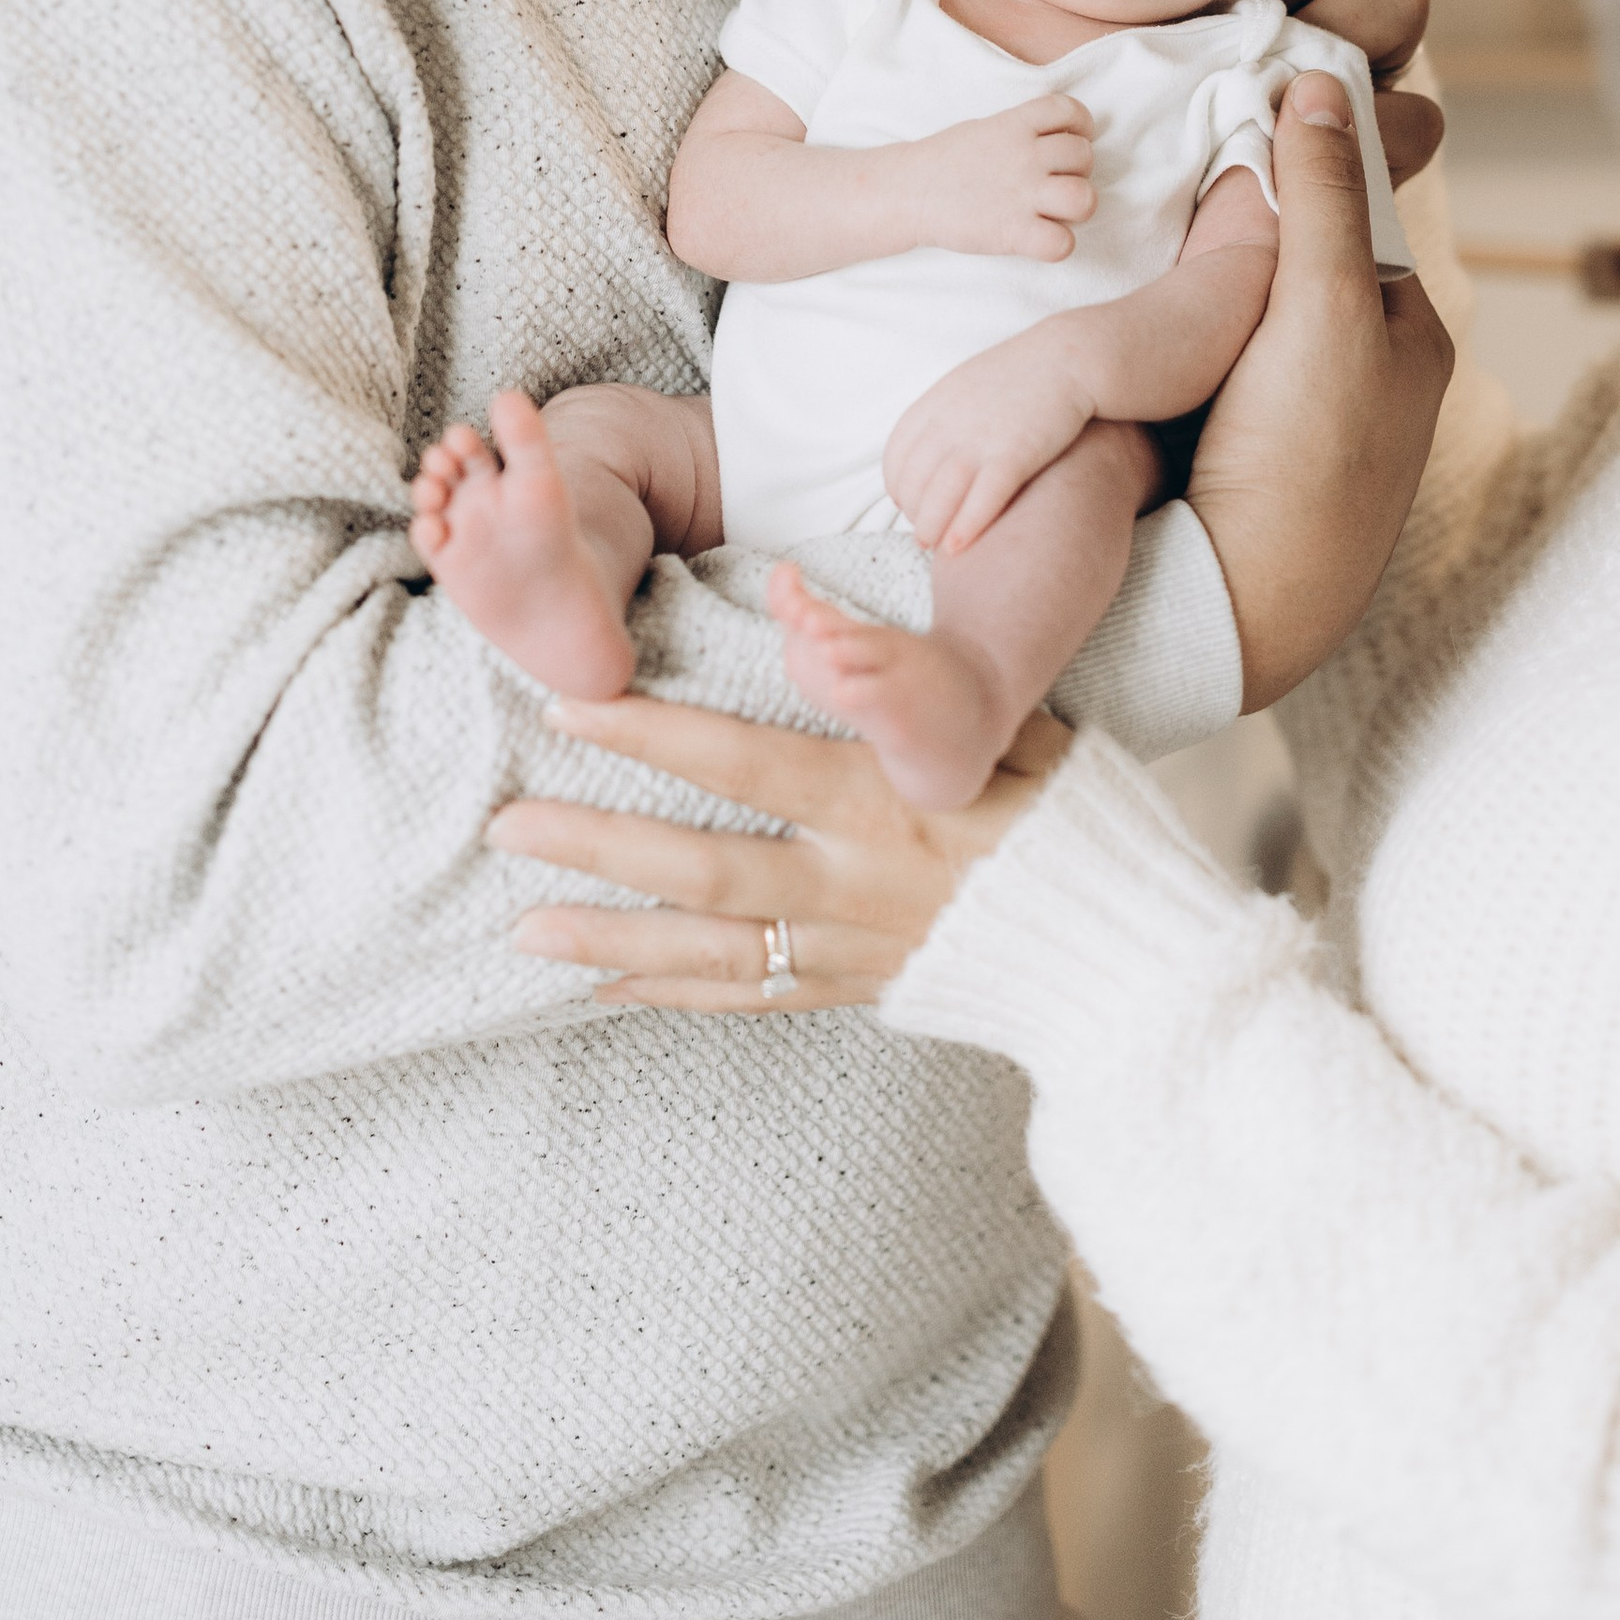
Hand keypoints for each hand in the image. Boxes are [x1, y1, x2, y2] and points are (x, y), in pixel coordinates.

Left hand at [492, 703, 1072, 1009]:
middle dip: (598, 846)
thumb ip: (906, 685)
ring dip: (608, 940)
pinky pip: (744, 1000)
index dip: (655, 737)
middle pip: (701, 868)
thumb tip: (813, 619)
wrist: (1113, 949)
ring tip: (523, 925)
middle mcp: (853, 884)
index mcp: (883, 803)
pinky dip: (667, 997)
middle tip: (506, 823)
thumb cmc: (1060, 809)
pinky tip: (598, 992)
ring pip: (706, 949)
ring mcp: (846, 950)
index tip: (574, 706)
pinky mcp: (849, 994)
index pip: (746, 765)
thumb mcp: (1009, 729)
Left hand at [883, 326, 1099, 552]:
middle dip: (913, 513)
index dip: (898, 487)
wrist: (1070, 357)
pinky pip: (982, 497)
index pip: (897, 456)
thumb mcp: (966, 385)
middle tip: (924, 532)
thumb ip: (942, 416)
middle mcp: (950, 422)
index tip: (909, 504)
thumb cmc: (1021, 375)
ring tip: (934, 546)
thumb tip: (928, 450)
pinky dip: (966, 526)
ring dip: (931, 527)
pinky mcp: (1016, 453)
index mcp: (935, 404)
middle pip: (913, 481)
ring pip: (940, 495)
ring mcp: (981, 439)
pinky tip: (959, 545)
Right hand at [908, 93, 1095, 257]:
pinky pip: (1063, 243)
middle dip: (1077, 171)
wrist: (907, 192)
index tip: (1069, 140)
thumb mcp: (984, 128)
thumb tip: (1057, 140)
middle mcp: (1025, 155)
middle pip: (1084, 156)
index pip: (1070, 110)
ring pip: (1084, 198)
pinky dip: (1058, 245)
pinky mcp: (1014, 232)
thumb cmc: (945, 161)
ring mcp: (1022, 193)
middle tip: (1053, 182)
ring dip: (1076, 207)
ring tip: (1055, 211)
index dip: (1080, 126)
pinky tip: (1040, 239)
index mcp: (1015, 124)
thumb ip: (1021, 131)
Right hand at [1187, 74, 1451, 707]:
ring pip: (1244, 307)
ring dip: (1201, 274)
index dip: (1300, 162)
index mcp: (1408, 338)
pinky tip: (1136, 303)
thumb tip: (1319, 82)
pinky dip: (1174, 326)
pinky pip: (1202, 355)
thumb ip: (1323, 198)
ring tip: (1149, 225)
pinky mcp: (1230, 447)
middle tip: (1180, 168)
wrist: (1240, 605)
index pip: (1354, 216)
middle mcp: (1362, 375)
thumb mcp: (1328, 307)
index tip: (1241, 111)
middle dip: (1245, 219)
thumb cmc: (1309, 458)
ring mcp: (1293, 415)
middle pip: (1297, 258)